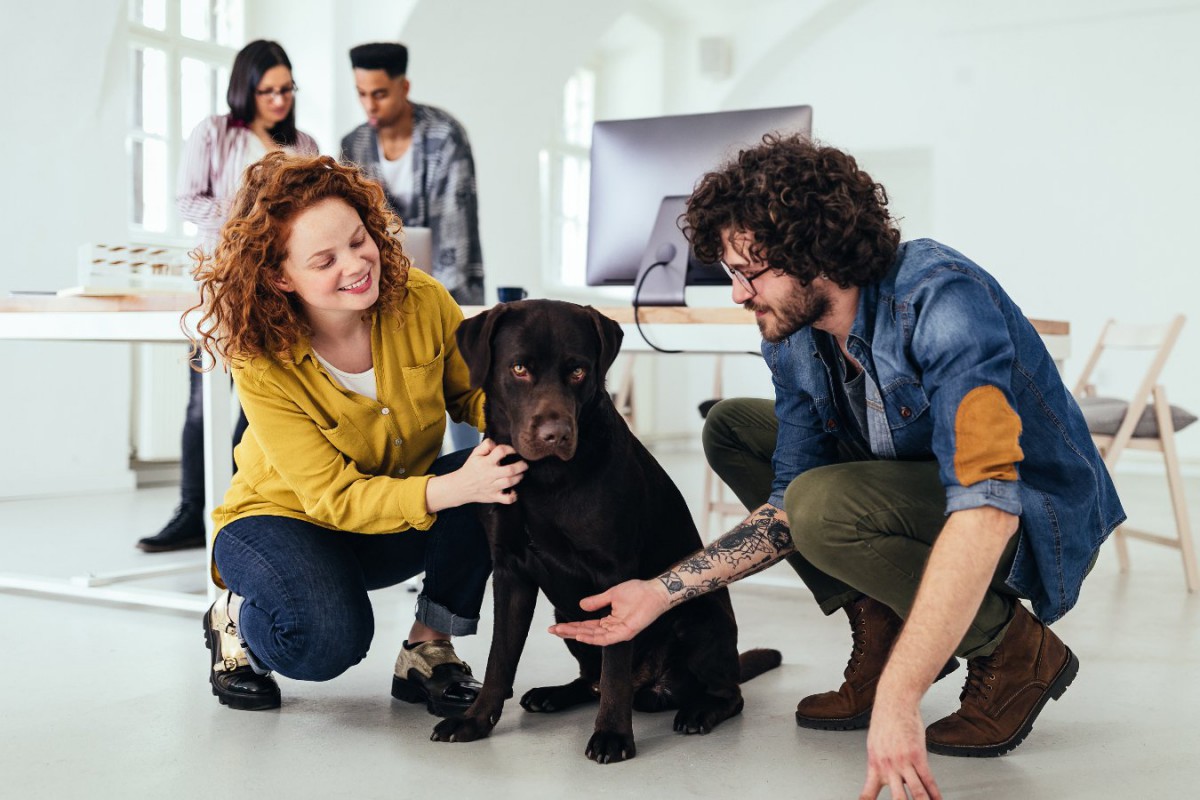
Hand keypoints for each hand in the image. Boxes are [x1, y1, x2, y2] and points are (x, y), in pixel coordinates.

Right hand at [426, 438, 526, 510]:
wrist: (461, 487)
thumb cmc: (471, 469)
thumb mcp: (474, 454)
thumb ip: (486, 445)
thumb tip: (496, 444)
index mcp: (485, 462)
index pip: (500, 452)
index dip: (510, 449)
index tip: (514, 451)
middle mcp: (490, 474)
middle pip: (509, 470)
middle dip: (520, 466)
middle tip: (524, 464)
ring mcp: (492, 487)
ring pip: (509, 482)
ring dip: (518, 477)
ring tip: (520, 474)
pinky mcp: (493, 497)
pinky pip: (506, 499)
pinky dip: (513, 496)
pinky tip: (514, 491)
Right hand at [547, 579, 668, 645]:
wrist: (655, 591)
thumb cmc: (638, 591)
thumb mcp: (612, 594)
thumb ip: (596, 601)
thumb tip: (581, 605)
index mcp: (609, 620)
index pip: (586, 625)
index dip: (571, 626)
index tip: (556, 626)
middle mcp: (612, 628)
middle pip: (586, 632)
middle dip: (569, 632)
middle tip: (552, 630)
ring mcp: (618, 632)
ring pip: (593, 636)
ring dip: (577, 634)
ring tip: (561, 631)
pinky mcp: (625, 632)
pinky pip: (606, 638)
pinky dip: (592, 637)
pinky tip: (580, 634)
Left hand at [859, 695, 940, 799]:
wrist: (894, 704)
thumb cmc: (884, 723)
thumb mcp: (874, 746)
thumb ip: (880, 765)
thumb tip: (887, 778)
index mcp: (874, 766)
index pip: (868, 793)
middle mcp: (888, 767)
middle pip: (897, 799)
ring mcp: (904, 763)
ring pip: (917, 793)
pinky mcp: (918, 756)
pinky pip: (929, 779)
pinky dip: (935, 793)